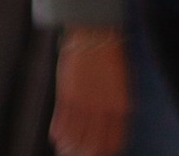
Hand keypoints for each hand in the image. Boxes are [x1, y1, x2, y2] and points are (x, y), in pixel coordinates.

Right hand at [52, 30, 128, 155]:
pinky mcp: (66, 97)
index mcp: (120, 105)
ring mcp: (83, 103)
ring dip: (68, 147)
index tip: (101, 153)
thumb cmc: (110, 56)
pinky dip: (58, 135)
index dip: (106, 151)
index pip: (114, 140)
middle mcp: (102, 108)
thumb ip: (117, 104)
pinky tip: (57, 136)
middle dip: (86, 153)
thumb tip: (114, 125)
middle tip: (81, 153)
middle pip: (92, 145)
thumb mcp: (121, 82)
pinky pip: (60, 125)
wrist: (95, 34)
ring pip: (74, 139)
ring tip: (65, 149)